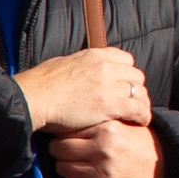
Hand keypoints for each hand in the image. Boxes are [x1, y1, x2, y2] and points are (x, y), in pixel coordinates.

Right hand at [15, 48, 147, 134]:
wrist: (35, 97)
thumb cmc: (41, 84)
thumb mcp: (62, 64)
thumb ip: (78, 65)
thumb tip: (78, 69)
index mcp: (94, 55)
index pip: (125, 60)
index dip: (127, 74)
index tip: (124, 85)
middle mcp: (105, 67)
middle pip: (136, 75)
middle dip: (136, 89)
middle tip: (133, 101)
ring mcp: (109, 85)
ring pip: (140, 92)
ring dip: (142, 102)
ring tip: (139, 114)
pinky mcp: (109, 105)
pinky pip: (137, 108)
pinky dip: (143, 115)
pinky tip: (142, 122)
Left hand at [50, 119, 165, 177]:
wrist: (165, 170)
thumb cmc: (140, 143)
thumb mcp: (123, 124)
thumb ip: (99, 120)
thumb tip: (68, 117)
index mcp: (107, 130)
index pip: (67, 129)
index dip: (62, 132)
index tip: (63, 134)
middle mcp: (103, 151)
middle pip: (59, 148)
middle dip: (58, 149)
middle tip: (64, 150)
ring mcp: (102, 173)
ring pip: (62, 168)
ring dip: (64, 167)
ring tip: (74, 164)